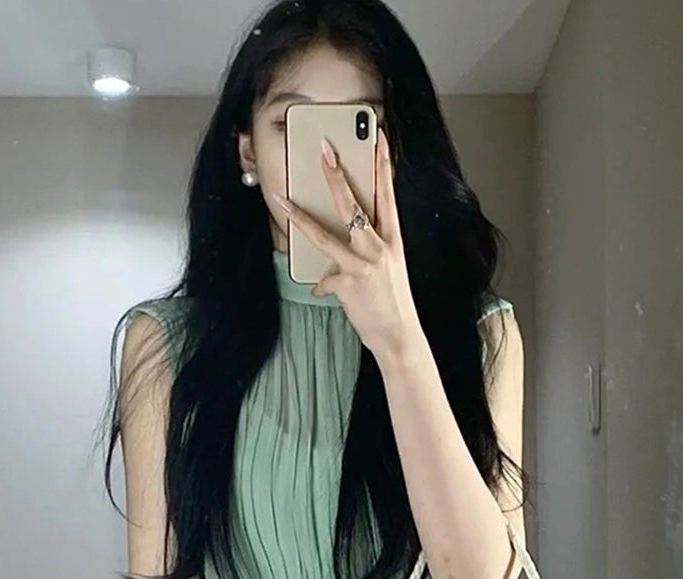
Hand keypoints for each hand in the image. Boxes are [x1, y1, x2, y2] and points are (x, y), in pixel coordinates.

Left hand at [275, 127, 421, 362]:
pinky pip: (324, 279)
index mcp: (392, 240)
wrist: (399, 337)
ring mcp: (361, 264)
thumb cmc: (393, 304)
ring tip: (282, 201)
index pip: (387, 194)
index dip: (383, 164)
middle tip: (324, 150)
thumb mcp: (388, 270)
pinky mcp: (347, 283)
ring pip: (325, 235)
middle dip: (336, 175)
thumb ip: (366, 253)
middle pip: (352, 205)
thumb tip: (337, 255)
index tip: (379, 138)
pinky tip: (324, 293)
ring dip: (300, 218)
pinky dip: (322, 286)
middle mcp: (378, 247)